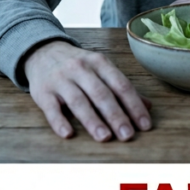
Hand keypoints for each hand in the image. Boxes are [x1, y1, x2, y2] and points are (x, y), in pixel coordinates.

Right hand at [23, 40, 152, 141]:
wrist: (42, 52)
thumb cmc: (79, 66)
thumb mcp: (101, 69)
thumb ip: (122, 87)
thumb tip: (148, 106)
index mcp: (100, 63)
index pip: (121, 85)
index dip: (134, 105)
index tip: (145, 125)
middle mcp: (81, 69)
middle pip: (102, 94)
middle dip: (116, 116)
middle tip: (128, 135)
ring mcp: (60, 80)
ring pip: (79, 101)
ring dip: (92, 120)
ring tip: (105, 137)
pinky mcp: (42, 92)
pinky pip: (51, 108)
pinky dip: (59, 121)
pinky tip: (68, 134)